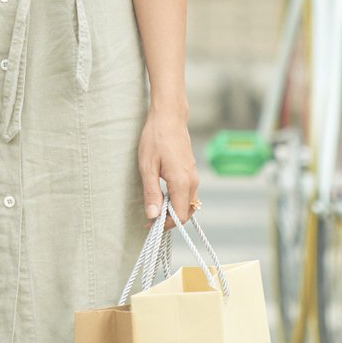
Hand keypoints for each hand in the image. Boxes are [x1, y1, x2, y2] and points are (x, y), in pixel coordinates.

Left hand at [138, 108, 199, 224]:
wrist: (169, 117)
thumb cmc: (155, 139)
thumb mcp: (147, 167)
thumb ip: (151, 192)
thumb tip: (153, 216)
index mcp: (182, 182)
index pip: (180, 215)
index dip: (166, 225)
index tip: (151, 225)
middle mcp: (192, 181)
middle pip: (186, 212)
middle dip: (170, 220)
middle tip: (151, 218)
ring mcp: (194, 176)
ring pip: (188, 203)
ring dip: (174, 210)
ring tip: (155, 207)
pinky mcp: (192, 171)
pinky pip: (188, 193)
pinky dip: (177, 200)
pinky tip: (163, 195)